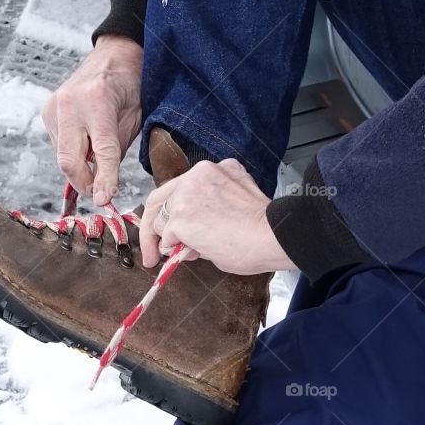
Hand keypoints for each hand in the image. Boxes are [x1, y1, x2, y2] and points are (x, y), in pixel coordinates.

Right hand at [42, 35, 142, 205]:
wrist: (114, 57)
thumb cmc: (129, 88)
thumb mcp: (132, 122)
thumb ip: (115, 154)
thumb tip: (103, 189)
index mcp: (97, 101)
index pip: (102, 152)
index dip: (104, 181)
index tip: (104, 200)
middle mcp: (70, 103)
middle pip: (69, 161)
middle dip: (84, 183)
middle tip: (99, 193)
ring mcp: (54, 106)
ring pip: (63, 157)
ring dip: (80, 167)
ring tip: (96, 158)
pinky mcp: (47, 111)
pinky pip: (59, 146)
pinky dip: (73, 153)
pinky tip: (86, 143)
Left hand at [139, 158, 294, 274]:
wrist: (271, 237)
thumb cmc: (262, 230)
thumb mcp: (234, 205)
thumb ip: (208, 210)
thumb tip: (189, 236)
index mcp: (214, 170)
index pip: (178, 188)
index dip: (168, 211)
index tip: (168, 230)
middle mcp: (198, 175)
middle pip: (159, 199)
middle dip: (152, 229)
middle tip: (153, 253)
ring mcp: (187, 194)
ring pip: (162, 220)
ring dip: (171, 241)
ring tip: (192, 252)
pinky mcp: (181, 216)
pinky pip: (167, 237)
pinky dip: (175, 250)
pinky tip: (196, 252)